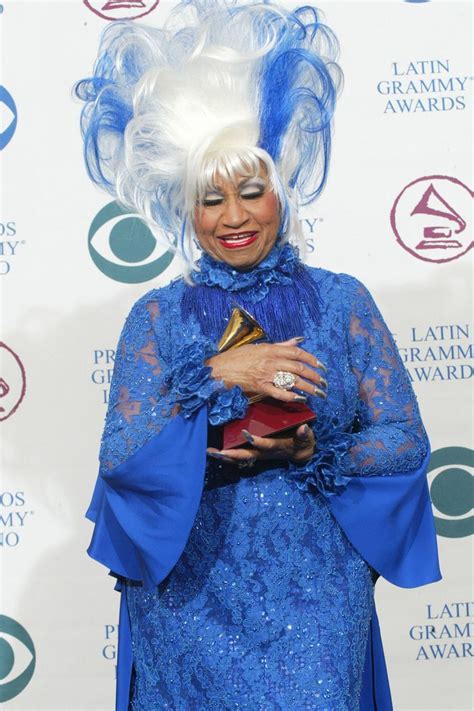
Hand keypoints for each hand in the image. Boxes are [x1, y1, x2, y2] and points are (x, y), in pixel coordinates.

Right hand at [206, 338, 326, 402]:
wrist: (219, 369)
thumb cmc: (237, 358)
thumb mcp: (258, 347)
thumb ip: (280, 345)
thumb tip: (297, 341)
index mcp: (270, 349)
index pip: (297, 353)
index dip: (312, 359)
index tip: (322, 367)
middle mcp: (270, 361)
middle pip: (298, 368)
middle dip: (314, 376)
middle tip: (324, 383)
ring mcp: (265, 375)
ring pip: (292, 381)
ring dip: (308, 388)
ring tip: (318, 394)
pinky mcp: (260, 387)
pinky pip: (279, 393)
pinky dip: (291, 396)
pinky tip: (301, 399)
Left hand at [207, 423, 315, 464]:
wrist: (301, 453)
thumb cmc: (302, 442)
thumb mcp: (306, 437)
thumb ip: (304, 434)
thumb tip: (303, 428)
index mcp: (276, 447)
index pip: (265, 445)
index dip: (257, 441)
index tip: (246, 434)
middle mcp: (264, 453)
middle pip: (246, 456)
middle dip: (232, 455)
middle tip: (217, 451)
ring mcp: (258, 454)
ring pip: (240, 457)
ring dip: (225, 456)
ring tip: (210, 452)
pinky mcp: (255, 453)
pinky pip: (238, 456)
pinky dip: (226, 455)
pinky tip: (213, 451)